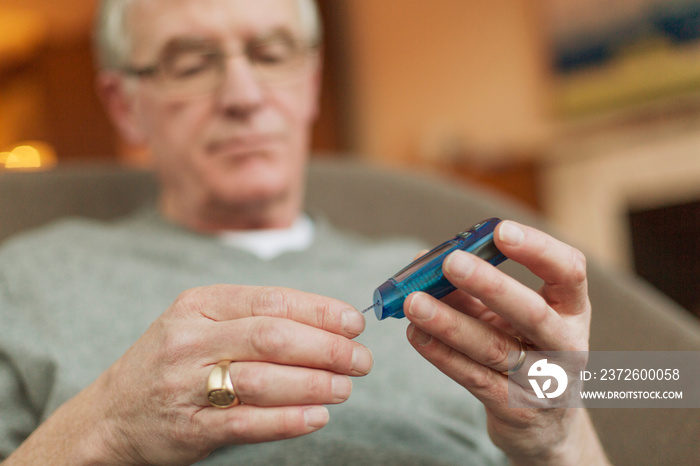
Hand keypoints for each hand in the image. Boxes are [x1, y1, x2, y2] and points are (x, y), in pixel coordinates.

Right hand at [9, 286, 370, 464]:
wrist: (110, 416)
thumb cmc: (171, 363)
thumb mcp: (200, 324)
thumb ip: (254, 319)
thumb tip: (328, 324)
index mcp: (198, 304)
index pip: (272, 300)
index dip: (320, 311)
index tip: (354, 322)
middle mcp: (189, 340)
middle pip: (272, 337)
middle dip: (326, 348)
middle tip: (360, 360)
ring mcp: (185, 384)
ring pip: (263, 379)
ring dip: (314, 384)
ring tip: (345, 388)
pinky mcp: (188, 428)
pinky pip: (247, 422)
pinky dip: (288, 420)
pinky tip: (317, 417)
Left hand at [404, 221, 607, 464]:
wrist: (544, 425)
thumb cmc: (523, 352)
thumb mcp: (509, 318)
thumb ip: (474, 291)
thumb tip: (424, 262)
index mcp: (571, 310)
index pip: (569, 271)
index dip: (539, 248)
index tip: (501, 230)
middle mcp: (566, 345)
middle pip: (532, 313)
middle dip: (490, 285)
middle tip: (451, 262)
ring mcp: (543, 382)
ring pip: (494, 348)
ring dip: (449, 322)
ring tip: (414, 302)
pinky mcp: (514, 408)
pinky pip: (473, 377)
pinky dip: (441, 354)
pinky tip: (416, 335)